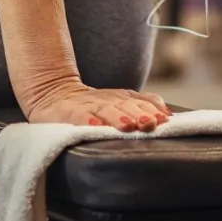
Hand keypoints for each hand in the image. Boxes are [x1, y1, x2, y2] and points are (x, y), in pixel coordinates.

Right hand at [27, 79, 170, 131]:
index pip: (141, 101)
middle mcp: (108, 100)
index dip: (153, 109)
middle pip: (127, 106)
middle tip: (152, 123)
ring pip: (106, 110)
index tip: (165, 119)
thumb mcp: (120, 100)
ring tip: (127, 125)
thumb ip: (142, 103)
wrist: (54, 93)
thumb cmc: (94, 104)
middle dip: (140, 114)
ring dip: (118, 117)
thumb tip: (167, 113)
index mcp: (121, 97)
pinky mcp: (68, 112)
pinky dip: (87, 121)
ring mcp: (88, 105)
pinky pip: (78, 117)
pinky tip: (95, 127)